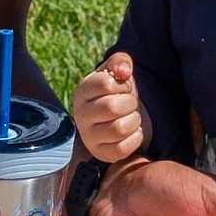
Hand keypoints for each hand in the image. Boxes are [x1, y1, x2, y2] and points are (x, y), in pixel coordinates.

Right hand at [73, 50, 147, 166]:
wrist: (117, 117)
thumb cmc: (116, 92)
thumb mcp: (118, 72)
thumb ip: (120, 62)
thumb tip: (122, 71)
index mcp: (82, 91)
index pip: (106, 84)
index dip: (123, 84)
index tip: (123, 88)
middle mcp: (80, 114)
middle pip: (113, 107)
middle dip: (130, 104)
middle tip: (129, 104)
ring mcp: (89, 136)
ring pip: (119, 129)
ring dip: (134, 121)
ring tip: (131, 117)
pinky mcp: (101, 153)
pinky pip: (123, 149)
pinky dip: (135, 138)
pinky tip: (132, 132)